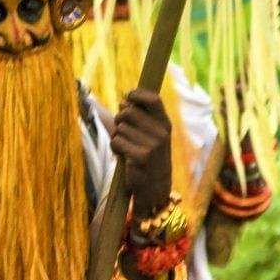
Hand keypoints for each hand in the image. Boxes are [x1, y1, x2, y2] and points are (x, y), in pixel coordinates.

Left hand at [111, 88, 173, 213]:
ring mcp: (151, 145)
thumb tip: (124, 101)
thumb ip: (142, 117)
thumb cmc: (149, 155)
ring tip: (126, 146)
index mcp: (165, 124)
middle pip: (128, 111)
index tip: (127, 97)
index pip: (153, 99)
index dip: (137, 94)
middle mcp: (161, 133)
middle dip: (119, 118)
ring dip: (117, 136)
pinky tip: (123, 155)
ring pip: (120, 128)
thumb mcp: (154, 135)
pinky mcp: (139, 157)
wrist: (155, 186)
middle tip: (122, 128)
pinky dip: (115, 147)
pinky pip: (116, 142)